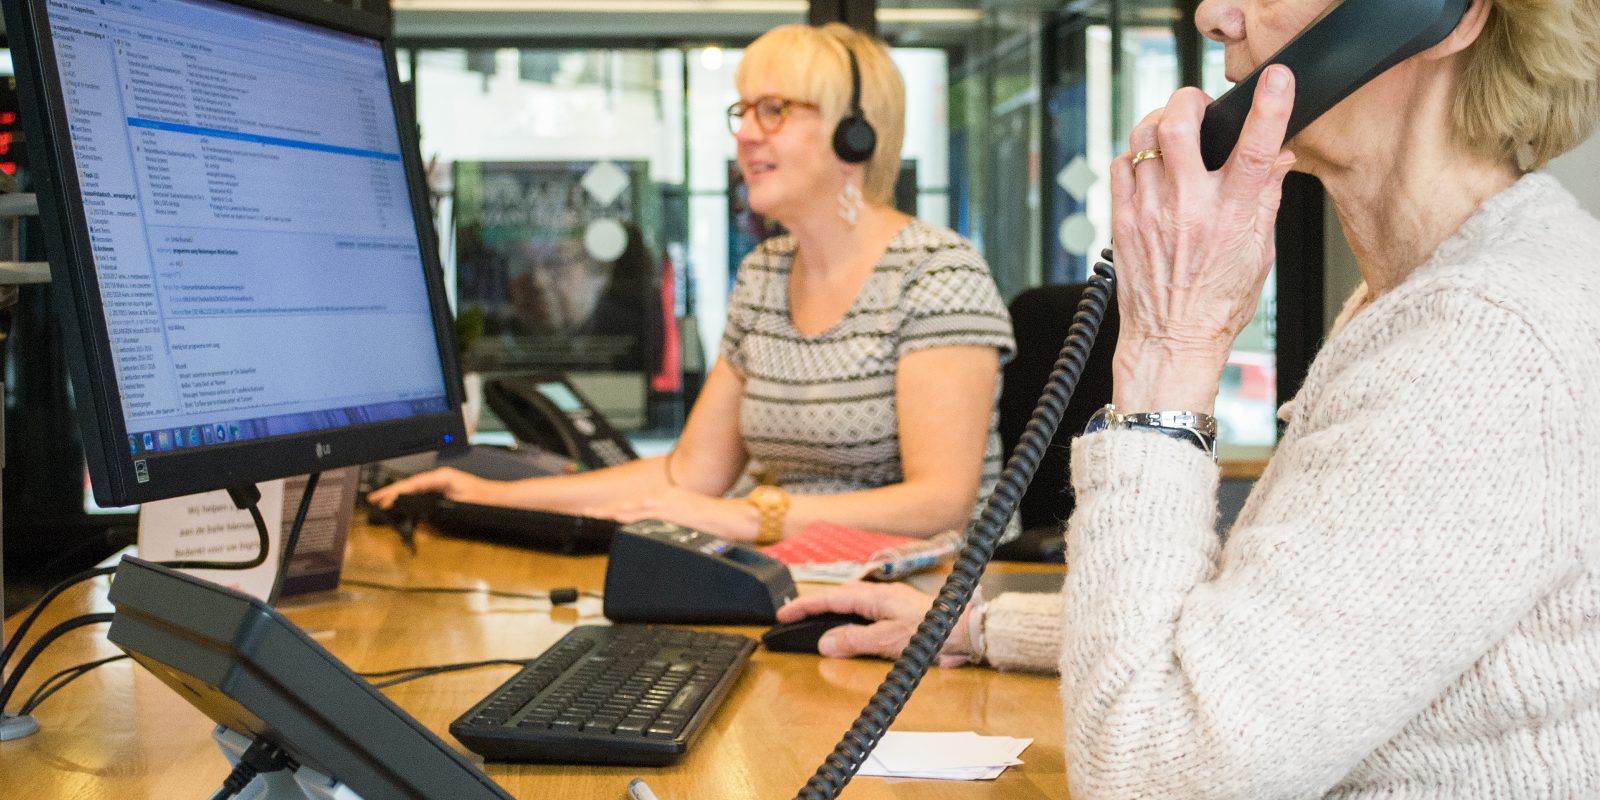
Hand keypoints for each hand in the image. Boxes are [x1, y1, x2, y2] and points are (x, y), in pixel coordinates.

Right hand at [366, 467, 504, 509]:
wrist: (500, 499)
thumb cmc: (485, 499)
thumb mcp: (461, 504)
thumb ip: (439, 507)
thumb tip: (420, 513)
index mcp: (442, 476)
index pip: (414, 483)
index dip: (397, 491)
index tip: (384, 498)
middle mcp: (440, 477)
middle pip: (410, 484)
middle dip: (391, 491)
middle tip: (373, 499)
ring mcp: (441, 482)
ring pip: (414, 488)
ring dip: (398, 494)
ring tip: (381, 501)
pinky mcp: (443, 489)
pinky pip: (421, 492)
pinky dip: (408, 497)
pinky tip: (400, 503)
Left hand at [585, 486, 756, 540]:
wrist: (739, 518)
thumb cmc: (721, 522)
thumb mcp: (692, 522)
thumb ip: (674, 525)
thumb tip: (663, 536)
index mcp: (669, 499)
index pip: (635, 504)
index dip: (614, 508)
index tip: (596, 511)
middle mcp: (666, 498)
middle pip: (628, 504)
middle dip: (605, 509)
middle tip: (583, 512)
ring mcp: (668, 505)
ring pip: (631, 507)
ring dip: (610, 511)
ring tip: (590, 514)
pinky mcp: (673, 513)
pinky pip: (645, 515)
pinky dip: (627, 515)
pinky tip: (614, 518)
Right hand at [776, 582, 973, 665]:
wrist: (964, 631)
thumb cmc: (930, 632)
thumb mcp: (887, 640)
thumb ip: (854, 641)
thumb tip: (824, 643)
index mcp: (873, 596)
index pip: (830, 598)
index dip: (804, 606)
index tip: (782, 614)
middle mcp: (879, 595)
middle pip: (837, 597)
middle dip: (812, 606)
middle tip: (790, 616)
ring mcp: (889, 602)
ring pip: (850, 603)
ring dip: (829, 611)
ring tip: (811, 621)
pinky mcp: (898, 612)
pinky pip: (863, 611)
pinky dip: (847, 618)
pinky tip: (847, 627)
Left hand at [1109, 65, 1297, 411]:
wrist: (1169, 341)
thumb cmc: (1215, 305)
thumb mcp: (1259, 253)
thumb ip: (1266, 197)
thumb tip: (1279, 155)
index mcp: (1231, 217)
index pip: (1254, 150)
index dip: (1269, 108)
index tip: (1277, 80)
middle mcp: (1187, 209)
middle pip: (1178, 125)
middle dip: (1188, 101)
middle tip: (1198, 107)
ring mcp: (1149, 212)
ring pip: (1143, 138)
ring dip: (1159, 122)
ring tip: (1172, 132)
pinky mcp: (1122, 220)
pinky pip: (1121, 165)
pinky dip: (1135, 154)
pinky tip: (1149, 165)